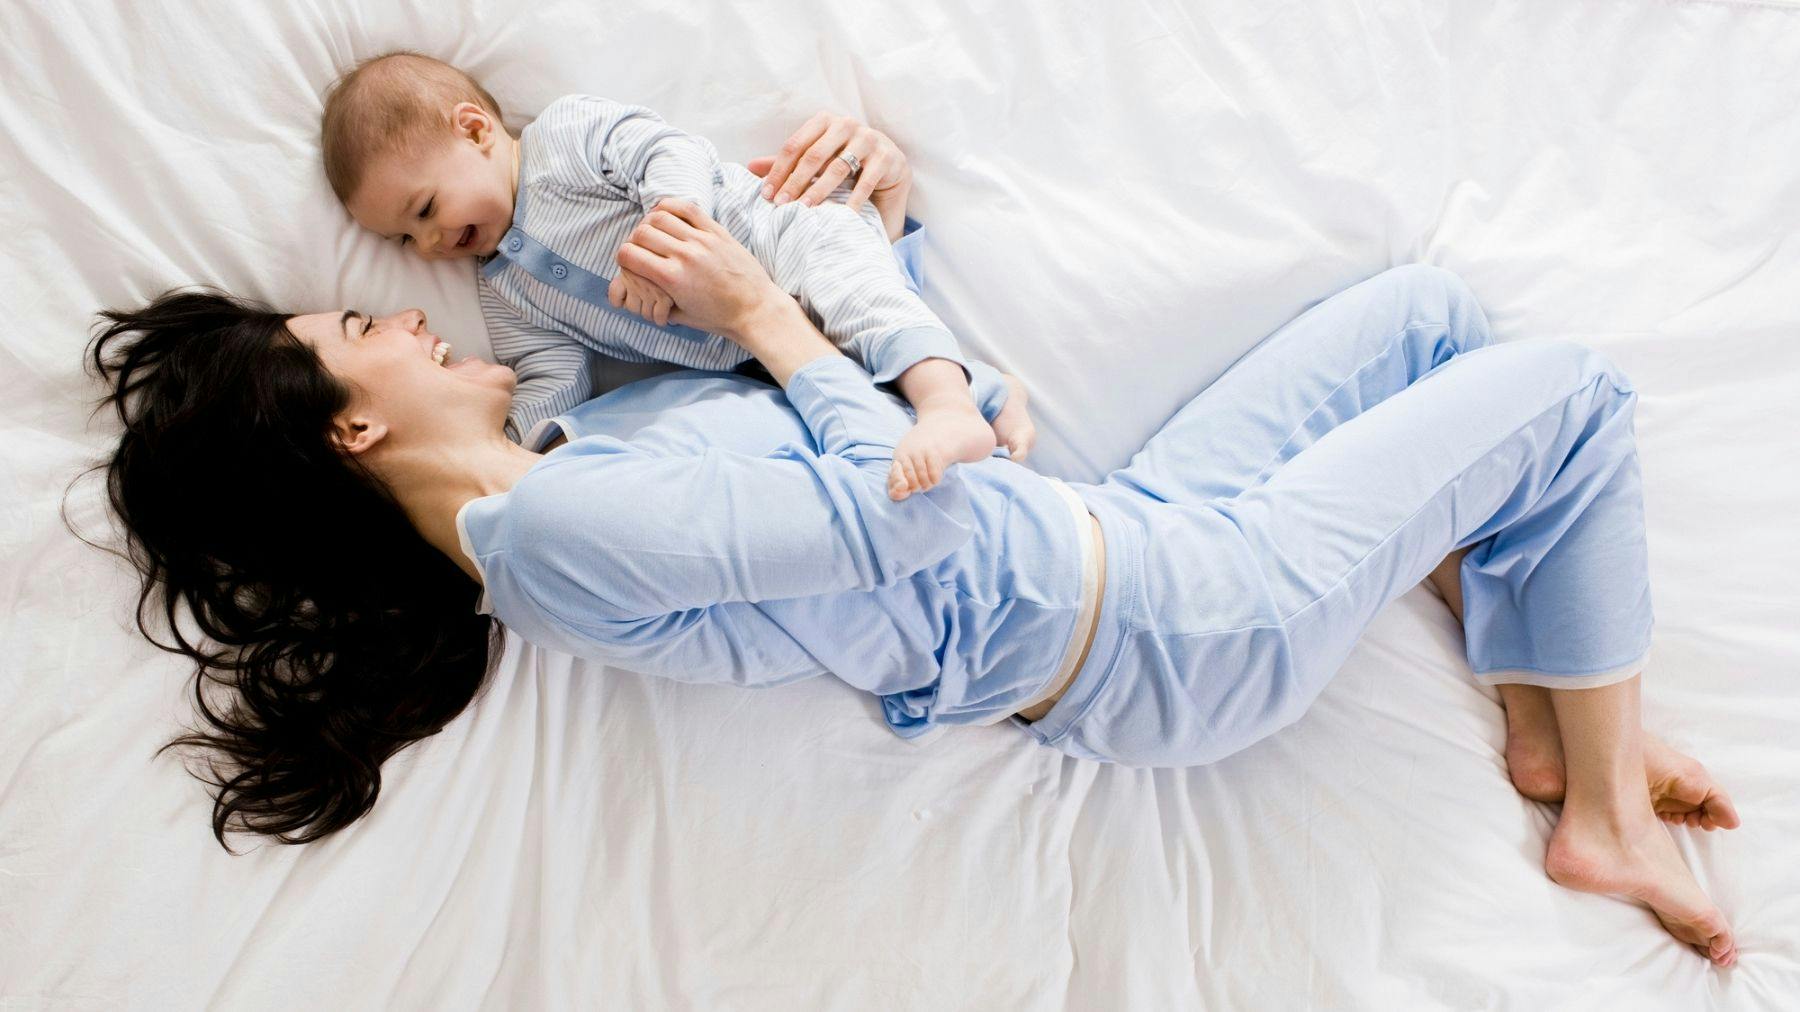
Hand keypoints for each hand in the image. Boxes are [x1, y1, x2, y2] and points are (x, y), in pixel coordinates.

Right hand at [615, 199, 787, 340]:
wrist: (756, 310)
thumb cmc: (719, 317)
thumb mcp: (680, 315)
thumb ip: (654, 299)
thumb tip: (632, 290)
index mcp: (672, 279)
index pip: (628, 254)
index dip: (622, 258)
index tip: (629, 262)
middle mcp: (685, 256)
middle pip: (641, 233)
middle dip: (634, 240)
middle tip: (640, 248)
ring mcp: (702, 240)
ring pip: (659, 216)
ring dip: (649, 223)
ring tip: (654, 233)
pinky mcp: (717, 232)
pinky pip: (687, 208)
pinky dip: (670, 206)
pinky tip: (667, 215)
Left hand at [749, 111, 912, 220]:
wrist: (890, 167)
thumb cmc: (847, 162)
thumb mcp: (817, 159)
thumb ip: (789, 162)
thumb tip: (750, 166)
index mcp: (825, 120)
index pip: (795, 146)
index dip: (778, 171)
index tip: (767, 195)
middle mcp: (847, 124)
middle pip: (814, 156)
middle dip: (795, 182)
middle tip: (781, 205)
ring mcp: (869, 139)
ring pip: (837, 168)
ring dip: (818, 191)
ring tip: (805, 209)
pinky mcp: (887, 157)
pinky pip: (865, 182)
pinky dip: (852, 201)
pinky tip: (840, 216)